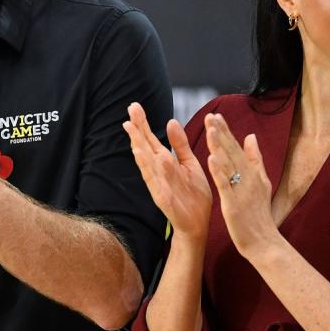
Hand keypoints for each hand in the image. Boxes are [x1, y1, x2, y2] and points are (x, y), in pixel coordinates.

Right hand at [123, 103, 211, 240]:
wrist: (198, 224)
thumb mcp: (189, 163)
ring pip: (146, 162)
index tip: (134, 107)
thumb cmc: (194, 195)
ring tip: (131, 130)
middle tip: (130, 109)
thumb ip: (179, 144)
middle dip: (138, 129)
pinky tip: (141, 156)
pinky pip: (153, 181)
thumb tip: (170, 121)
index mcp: (166, 161)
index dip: (142, 124)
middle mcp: (159, 170)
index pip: (151, 139)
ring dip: (139, 147)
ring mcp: (159, 184)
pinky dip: (147, 169)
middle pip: (145, 147)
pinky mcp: (163, 197)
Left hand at [204, 113, 278, 260]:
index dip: (226, 131)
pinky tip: (211, 158)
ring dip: (219, 146)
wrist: (264, 242)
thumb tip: (250, 136)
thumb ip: (255, 159)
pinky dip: (219, 171)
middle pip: (232, 152)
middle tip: (210, 116)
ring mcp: (241, 190)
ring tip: (211, 130)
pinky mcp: (234, 203)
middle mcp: (248, 178)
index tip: (216, 115)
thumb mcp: (261, 182)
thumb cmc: (259, 214)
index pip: (236, 148)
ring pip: (229, 164)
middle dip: (221, 133)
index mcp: (252, 172)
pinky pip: (225, 185)